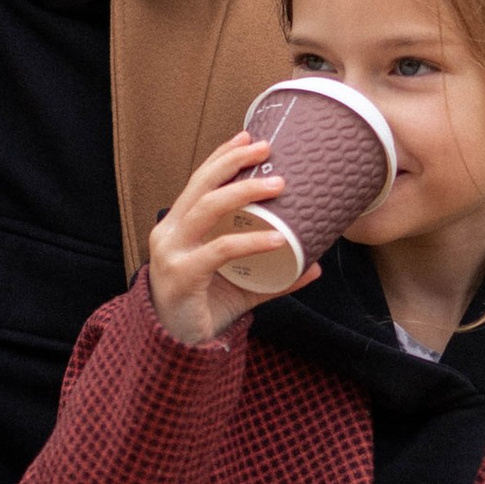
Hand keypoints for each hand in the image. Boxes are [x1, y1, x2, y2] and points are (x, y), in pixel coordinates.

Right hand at [146, 131, 308, 345]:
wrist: (177, 348)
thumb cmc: (204, 309)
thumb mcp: (242, 287)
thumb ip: (275, 275)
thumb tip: (315, 264)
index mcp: (178, 226)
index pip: (199, 181)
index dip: (222, 156)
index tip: (249, 135)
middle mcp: (169, 232)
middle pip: (201, 185)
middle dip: (234, 161)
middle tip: (266, 147)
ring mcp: (171, 252)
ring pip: (208, 208)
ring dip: (244, 192)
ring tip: (278, 185)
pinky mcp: (181, 275)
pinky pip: (219, 250)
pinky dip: (250, 241)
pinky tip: (277, 239)